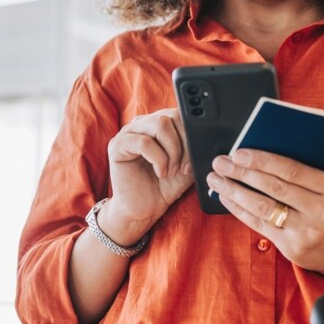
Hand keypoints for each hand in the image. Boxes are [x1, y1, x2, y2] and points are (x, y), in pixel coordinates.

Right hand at [100, 108, 193, 245]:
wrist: (144, 209)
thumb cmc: (164, 186)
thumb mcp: (187, 163)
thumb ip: (194, 147)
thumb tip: (206, 137)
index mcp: (158, 124)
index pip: (179, 113)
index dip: (192, 134)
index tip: (196, 157)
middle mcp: (142, 124)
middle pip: (171, 117)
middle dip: (184, 144)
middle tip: (183, 167)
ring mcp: (128, 132)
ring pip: (159, 124)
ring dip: (172, 151)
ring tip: (171, 170)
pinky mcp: (117, 146)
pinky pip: (144, 142)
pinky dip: (158, 159)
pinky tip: (160, 173)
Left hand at [206, 148, 323, 279]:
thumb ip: (303, 171)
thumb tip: (258, 154)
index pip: (291, 169)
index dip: (262, 160)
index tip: (238, 153)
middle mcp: (320, 210)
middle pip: (273, 187)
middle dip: (242, 173)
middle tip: (220, 162)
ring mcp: (306, 231)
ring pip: (262, 207)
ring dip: (234, 190)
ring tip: (215, 179)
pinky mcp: (292, 247)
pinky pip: (259, 224)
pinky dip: (238, 209)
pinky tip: (226, 197)